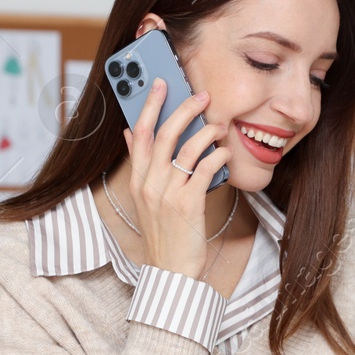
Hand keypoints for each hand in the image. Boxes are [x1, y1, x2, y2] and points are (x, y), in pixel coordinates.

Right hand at [122, 77, 232, 277]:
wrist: (170, 270)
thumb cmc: (162, 234)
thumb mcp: (144, 198)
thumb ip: (139, 165)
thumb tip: (130, 133)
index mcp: (138, 180)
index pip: (140, 134)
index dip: (149, 106)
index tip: (160, 84)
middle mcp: (150, 183)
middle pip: (164, 134)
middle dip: (183, 109)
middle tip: (201, 96)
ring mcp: (168, 193)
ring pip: (187, 148)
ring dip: (206, 131)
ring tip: (218, 126)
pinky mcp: (189, 203)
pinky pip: (205, 168)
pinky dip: (216, 155)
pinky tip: (223, 152)